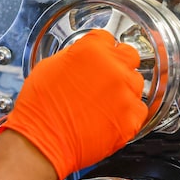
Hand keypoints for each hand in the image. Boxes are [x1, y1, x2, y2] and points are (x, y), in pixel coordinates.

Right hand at [2, 29, 147, 179]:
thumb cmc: (40, 108)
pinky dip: (128, 113)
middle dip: (118, 63)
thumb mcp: (49, 66)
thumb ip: (75, 56)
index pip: (106, 38)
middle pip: (129, 55)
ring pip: (136, 82)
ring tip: (104, 101)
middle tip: (105, 77)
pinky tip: (110, 117)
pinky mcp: (132, 118)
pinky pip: (139, 109)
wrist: (43, 141)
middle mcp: (114, 68)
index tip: (98, 56)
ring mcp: (126, 93)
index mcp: (93, 50)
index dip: (100, 48)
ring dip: (124, 88)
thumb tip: (83, 56)